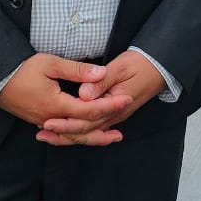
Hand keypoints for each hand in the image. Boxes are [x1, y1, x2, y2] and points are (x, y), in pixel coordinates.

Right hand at [0, 54, 130, 145]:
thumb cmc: (21, 69)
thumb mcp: (51, 63)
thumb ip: (77, 71)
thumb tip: (101, 73)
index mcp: (56, 105)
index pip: (89, 110)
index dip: (110, 106)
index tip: (127, 99)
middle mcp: (51, 118)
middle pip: (83, 131)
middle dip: (104, 131)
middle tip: (122, 131)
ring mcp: (44, 122)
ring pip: (72, 136)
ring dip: (92, 137)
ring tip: (110, 137)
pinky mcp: (39, 120)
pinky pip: (63, 133)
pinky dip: (77, 135)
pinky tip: (86, 134)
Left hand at [38, 50, 162, 145]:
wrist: (160, 67)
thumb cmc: (141, 64)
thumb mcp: (121, 67)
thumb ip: (101, 82)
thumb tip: (82, 94)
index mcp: (114, 105)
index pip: (86, 120)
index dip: (66, 123)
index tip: (48, 122)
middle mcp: (114, 116)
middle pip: (85, 131)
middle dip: (62, 134)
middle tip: (40, 134)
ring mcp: (115, 117)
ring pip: (90, 133)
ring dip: (68, 136)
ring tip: (47, 136)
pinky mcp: (114, 114)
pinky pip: (95, 128)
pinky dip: (79, 132)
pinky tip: (68, 131)